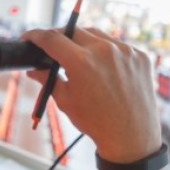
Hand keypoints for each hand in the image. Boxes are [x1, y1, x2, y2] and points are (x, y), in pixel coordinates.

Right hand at [24, 27, 161, 162]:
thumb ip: (47, 80)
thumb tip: (33, 69)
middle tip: (53, 47)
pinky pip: (118, 46)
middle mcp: (104, 50)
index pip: (51, 38)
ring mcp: (125, 51)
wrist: (131, 137)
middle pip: (74, 31)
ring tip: (78, 56)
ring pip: (97, 35)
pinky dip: (106, 51)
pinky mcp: (141, 56)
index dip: (36, 35)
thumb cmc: (95, 122)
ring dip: (84, 41)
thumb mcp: (65, 101)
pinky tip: (103, 66)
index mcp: (81, 62)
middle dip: (60, 37)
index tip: (29, 37)